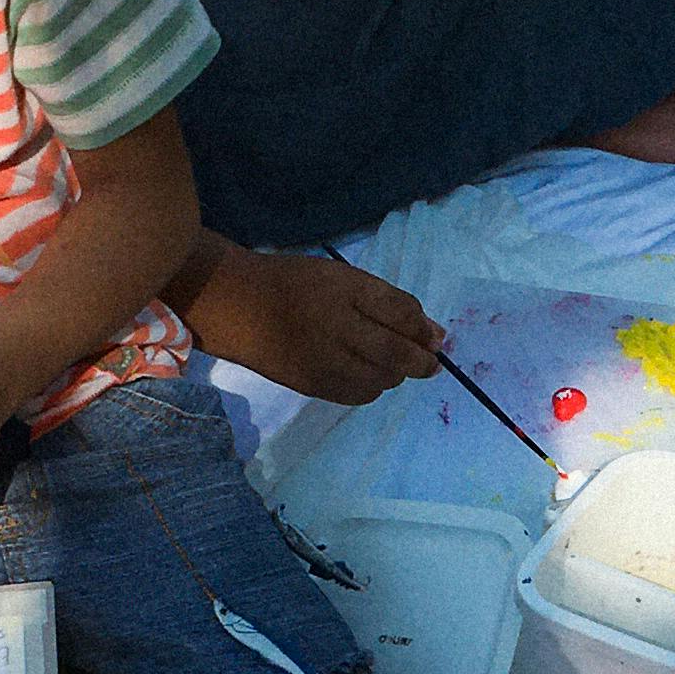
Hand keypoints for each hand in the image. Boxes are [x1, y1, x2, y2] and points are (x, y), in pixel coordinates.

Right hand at [170, 234, 443, 403]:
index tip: (435, 337)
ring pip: (381, 380)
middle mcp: (336, 329)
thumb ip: (390, 303)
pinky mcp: (312, 386)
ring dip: (396, 374)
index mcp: (345, 292)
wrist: (237, 306)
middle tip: (430, 362)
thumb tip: (437, 334)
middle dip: (420, 361)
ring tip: (390, 362)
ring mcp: (323, 362)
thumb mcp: (343, 278)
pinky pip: (359, 395)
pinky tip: (366, 373)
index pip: (401, 313)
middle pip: (395, 354)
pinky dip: (372, 386)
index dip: (424, 328)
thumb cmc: (295, 284)